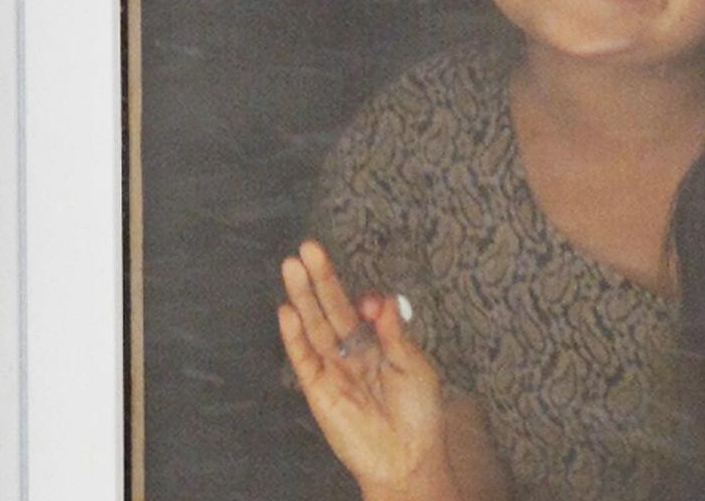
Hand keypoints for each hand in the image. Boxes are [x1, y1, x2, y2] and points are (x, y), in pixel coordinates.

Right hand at [278, 240, 456, 500]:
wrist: (407, 457)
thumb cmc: (418, 413)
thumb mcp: (413, 364)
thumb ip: (393, 331)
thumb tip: (379, 297)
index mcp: (378, 344)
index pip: (361, 310)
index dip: (363, 300)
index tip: (370, 301)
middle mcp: (352, 352)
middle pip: (331, 309)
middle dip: (320, 279)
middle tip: (308, 247)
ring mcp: (333, 369)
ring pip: (313, 326)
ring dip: (302, 297)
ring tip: (291, 265)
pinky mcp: (318, 389)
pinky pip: (303, 358)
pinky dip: (293, 335)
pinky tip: (286, 309)